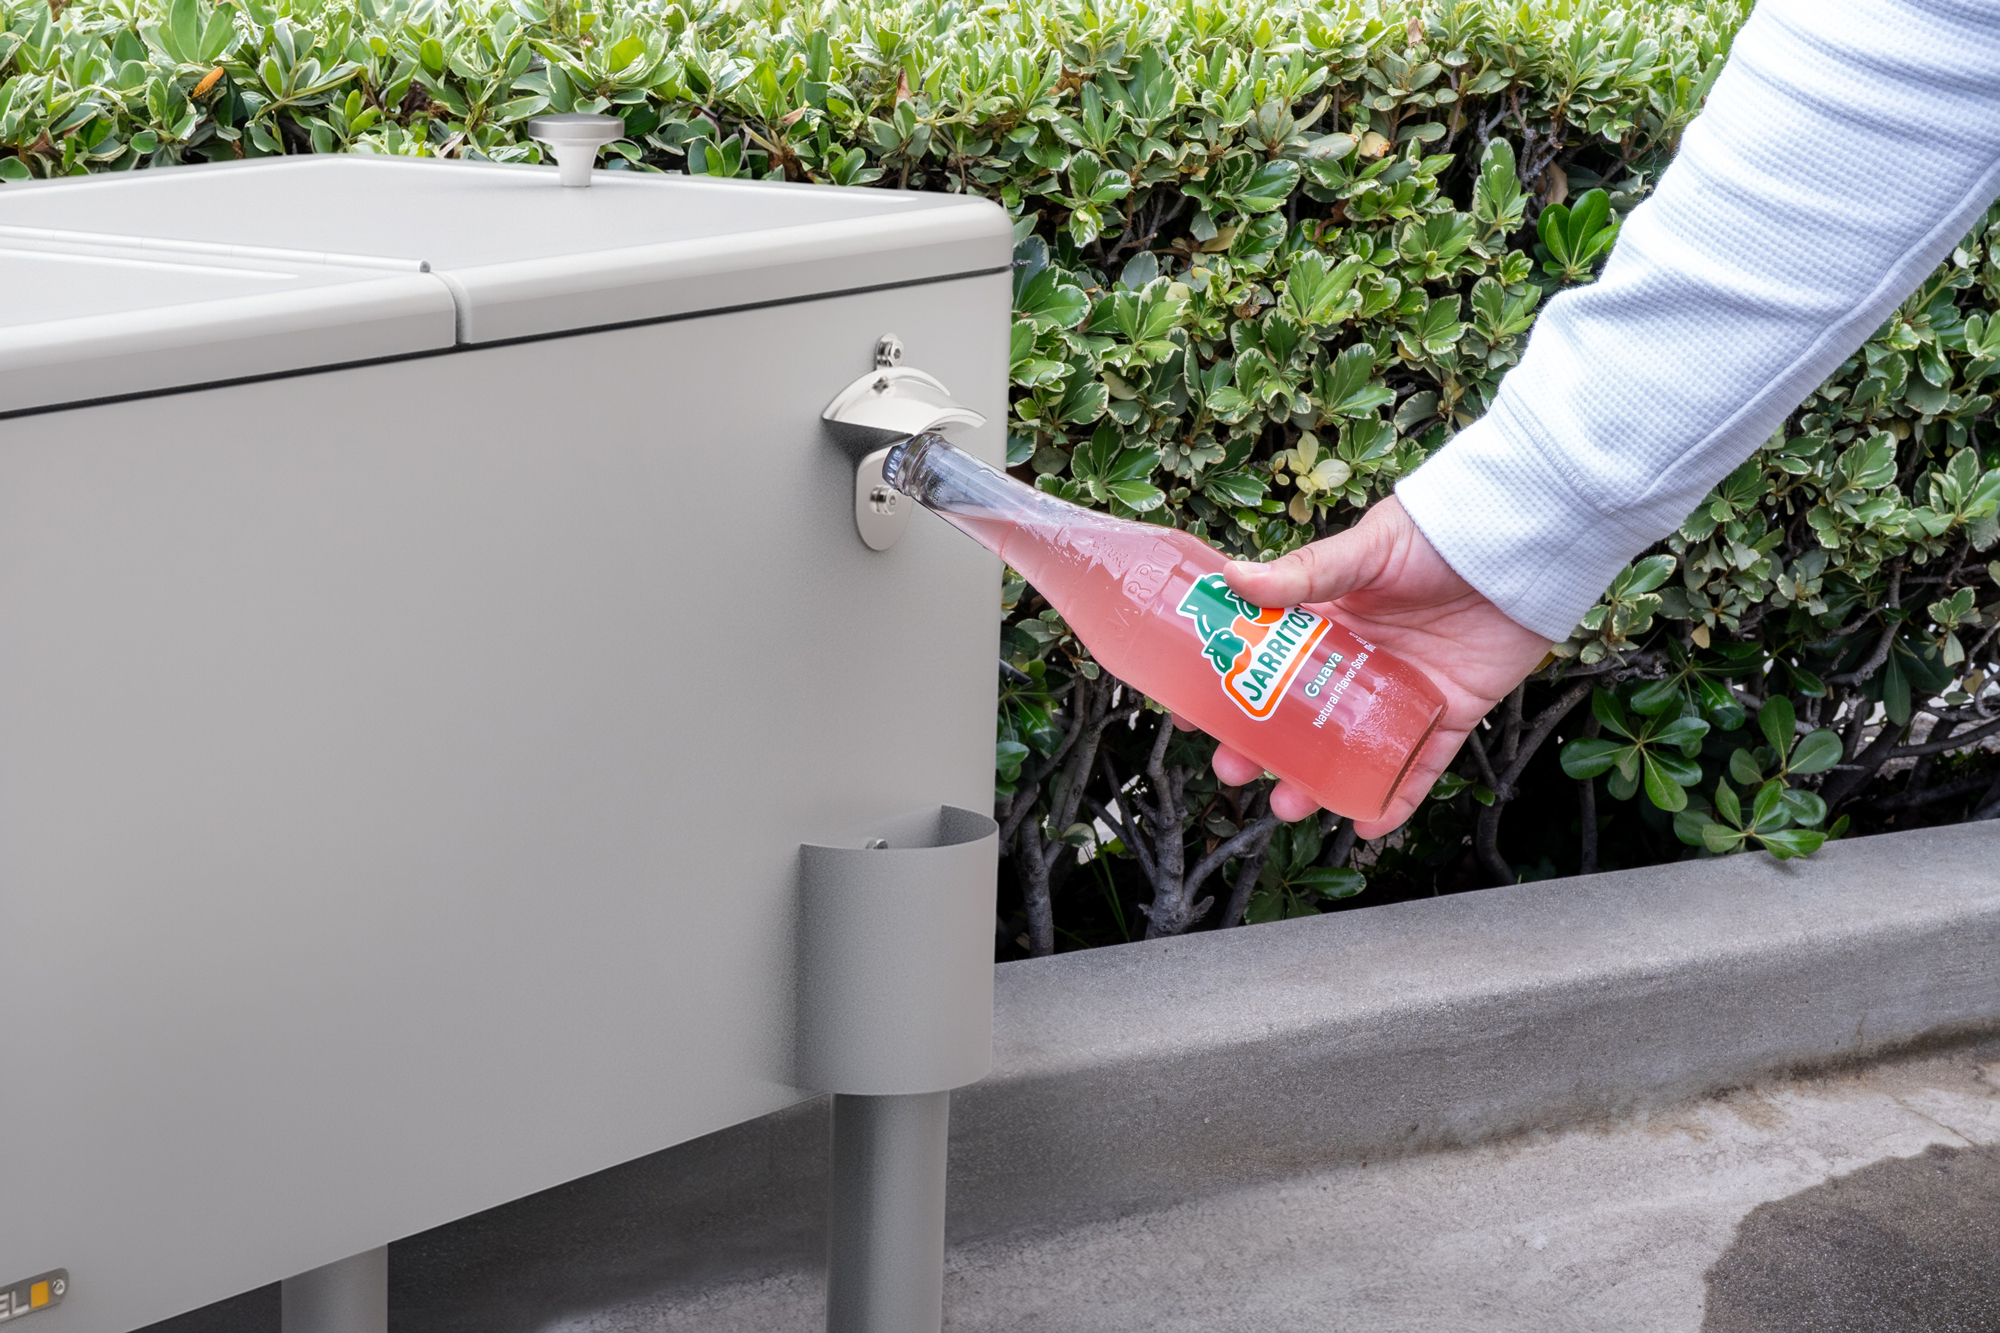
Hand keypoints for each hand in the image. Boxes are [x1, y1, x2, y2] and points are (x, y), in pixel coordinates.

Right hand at [1176, 497, 1552, 838]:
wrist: (1520, 544)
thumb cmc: (1438, 535)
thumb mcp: (1365, 550)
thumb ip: (1306, 571)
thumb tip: (1233, 576)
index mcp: (1330, 620)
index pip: (1267, 661)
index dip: (1231, 689)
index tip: (1196, 714)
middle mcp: (1360, 662)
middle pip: (1300, 718)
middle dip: (1264, 751)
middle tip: (1236, 771)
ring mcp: (1402, 693)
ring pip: (1350, 750)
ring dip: (1318, 784)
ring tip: (1291, 806)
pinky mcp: (1449, 715)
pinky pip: (1419, 766)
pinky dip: (1396, 799)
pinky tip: (1368, 825)